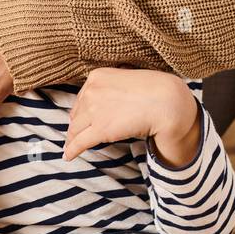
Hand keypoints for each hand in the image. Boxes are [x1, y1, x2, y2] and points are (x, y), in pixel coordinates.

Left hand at [62, 68, 199, 162]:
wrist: (166, 102)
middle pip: (77, 114)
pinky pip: (79, 142)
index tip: (79, 120)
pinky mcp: (99, 130)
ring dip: (72, 139)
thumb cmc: (155, 91)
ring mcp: (94, 111)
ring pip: (76, 129)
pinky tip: (68, 156)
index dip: (80, 112)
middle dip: (76, 125)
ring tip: (70, 147)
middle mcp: (91, 92)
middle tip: (75, 135)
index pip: (82, 98)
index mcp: (97, 76)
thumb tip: (107, 102)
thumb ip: (113, 87)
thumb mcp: (127, 79)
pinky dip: (72, 150)